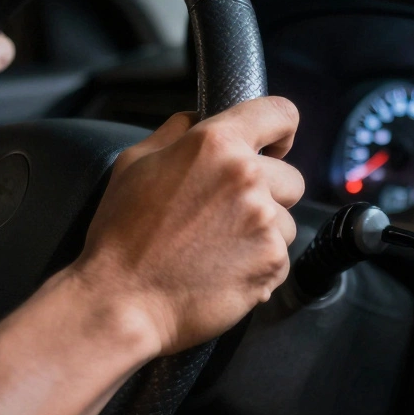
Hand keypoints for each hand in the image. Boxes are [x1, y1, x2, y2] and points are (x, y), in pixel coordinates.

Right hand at [72, 97, 304, 358]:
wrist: (122, 301)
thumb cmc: (121, 235)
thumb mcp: (134, 164)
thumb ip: (175, 133)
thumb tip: (197, 118)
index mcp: (215, 144)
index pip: (280, 113)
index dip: (280, 130)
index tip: (273, 147)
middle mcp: (247, 177)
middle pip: (291, 177)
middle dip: (268, 194)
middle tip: (227, 216)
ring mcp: (264, 220)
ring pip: (286, 221)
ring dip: (263, 234)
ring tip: (219, 249)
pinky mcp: (272, 261)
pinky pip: (281, 257)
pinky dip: (260, 266)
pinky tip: (224, 272)